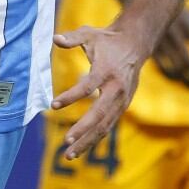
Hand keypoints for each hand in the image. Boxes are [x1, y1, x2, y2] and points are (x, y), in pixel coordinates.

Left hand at [51, 24, 149, 160]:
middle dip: (83, 130)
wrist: (135, 44)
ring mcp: (122, 99)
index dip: (70, 97)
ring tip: (70, 155)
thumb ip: (72, 38)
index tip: (53, 105)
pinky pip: (108, 125)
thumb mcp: (89, 34)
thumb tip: (55, 38)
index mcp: (106, 70)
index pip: (87, 87)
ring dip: (87, 140)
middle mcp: (116, 88)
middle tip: (66, 143)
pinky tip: (81, 148)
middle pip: (99, 114)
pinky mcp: (123, 106)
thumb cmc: (107, 40)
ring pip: (105, 125)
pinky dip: (95, 137)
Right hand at [151, 11, 188, 88]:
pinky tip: (178, 78)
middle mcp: (175, 33)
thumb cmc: (174, 12)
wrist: (146, 2)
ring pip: (176, 67)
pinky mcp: (150, 48)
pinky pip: (162, 67)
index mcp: (187, 24)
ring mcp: (161, 42)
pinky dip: (171, 76)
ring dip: (187, 79)